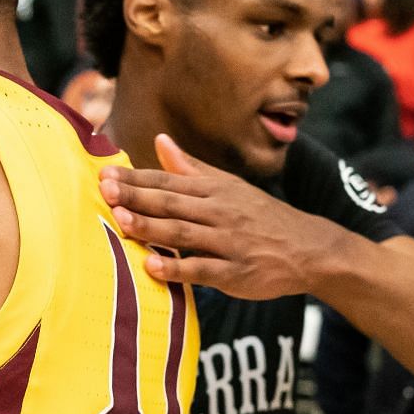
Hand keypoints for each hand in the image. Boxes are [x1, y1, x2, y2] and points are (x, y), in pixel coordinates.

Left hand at [99, 134, 340, 297]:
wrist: (309, 248)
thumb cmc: (261, 216)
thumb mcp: (229, 186)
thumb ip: (191, 168)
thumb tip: (160, 141)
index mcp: (215, 190)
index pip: (168, 180)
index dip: (136, 177)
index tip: (105, 174)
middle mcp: (219, 212)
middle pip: (172, 203)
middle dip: (137, 196)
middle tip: (105, 190)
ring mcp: (228, 243)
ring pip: (183, 233)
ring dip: (150, 226)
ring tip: (119, 221)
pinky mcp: (236, 272)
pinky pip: (202, 270)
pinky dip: (177, 268)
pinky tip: (152, 266)